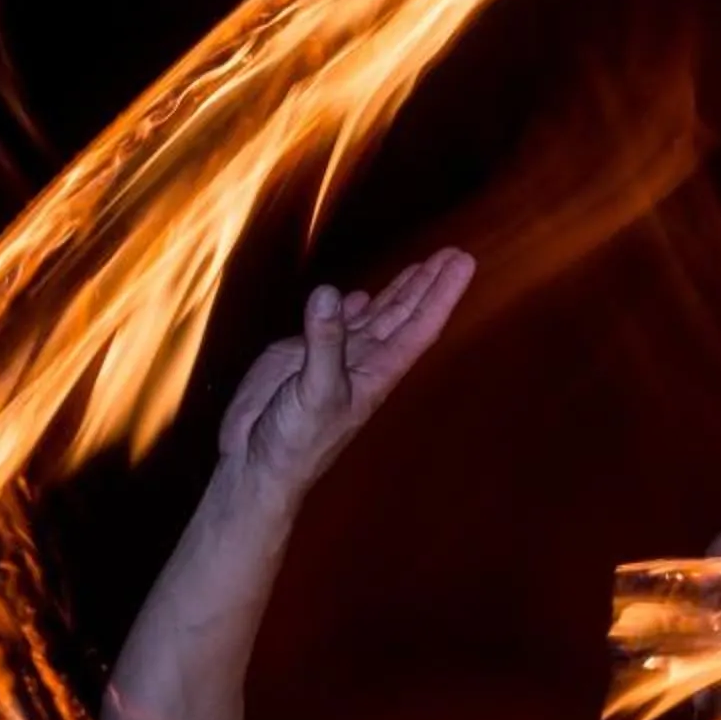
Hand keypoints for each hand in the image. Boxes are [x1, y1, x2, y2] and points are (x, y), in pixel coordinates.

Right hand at [219, 247, 473, 488]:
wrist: (257, 464)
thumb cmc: (296, 441)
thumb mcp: (314, 391)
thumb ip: (324, 342)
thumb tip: (332, 294)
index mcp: (377, 373)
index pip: (419, 326)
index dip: (442, 294)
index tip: (462, 263)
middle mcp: (362, 362)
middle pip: (404, 315)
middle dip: (428, 285)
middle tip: (455, 255)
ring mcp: (333, 356)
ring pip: (374, 316)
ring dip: (397, 291)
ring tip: (422, 265)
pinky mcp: (301, 353)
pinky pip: (334, 323)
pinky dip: (349, 307)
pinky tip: (359, 295)